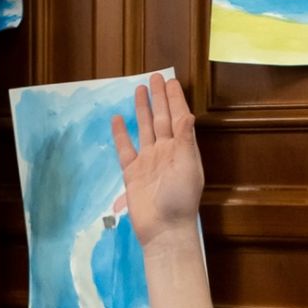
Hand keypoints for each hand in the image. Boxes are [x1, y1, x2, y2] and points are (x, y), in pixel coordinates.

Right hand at [110, 74, 203, 247]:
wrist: (163, 230)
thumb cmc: (180, 200)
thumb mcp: (188, 168)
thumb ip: (186, 140)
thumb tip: (187, 114)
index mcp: (182, 149)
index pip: (179, 118)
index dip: (175, 100)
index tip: (171, 82)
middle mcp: (166, 152)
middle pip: (161, 118)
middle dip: (159, 98)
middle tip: (155, 77)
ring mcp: (148, 161)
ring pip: (144, 129)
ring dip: (143, 109)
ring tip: (139, 90)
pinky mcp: (132, 173)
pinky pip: (125, 148)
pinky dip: (121, 134)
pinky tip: (118, 119)